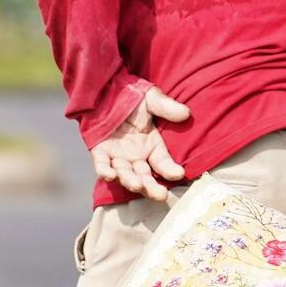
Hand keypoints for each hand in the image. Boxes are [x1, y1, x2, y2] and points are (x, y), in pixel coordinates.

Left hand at [90, 85, 190, 201]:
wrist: (106, 91)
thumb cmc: (132, 96)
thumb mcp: (152, 100)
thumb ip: (166, 107)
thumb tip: (185, 113)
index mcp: (152, 146)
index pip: (163, 164)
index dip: (170, 170)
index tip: (179, 174)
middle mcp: (136, 156)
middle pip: (145, 176)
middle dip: (151, 187)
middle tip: (160, 195)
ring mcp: (118, 156)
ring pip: (125, 174)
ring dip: (130, 180)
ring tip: (136, 185)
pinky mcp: (100, 151)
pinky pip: (101, 164)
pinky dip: (105, 171)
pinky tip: (109, 175)